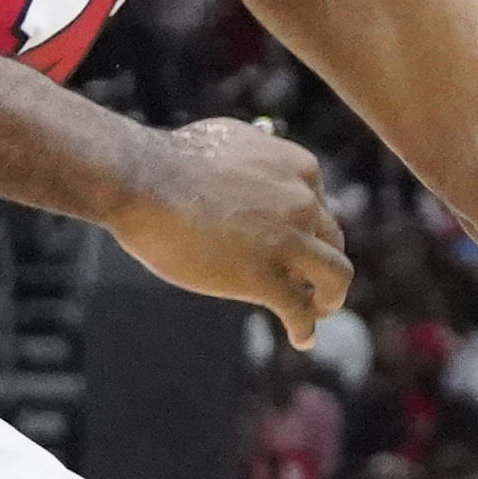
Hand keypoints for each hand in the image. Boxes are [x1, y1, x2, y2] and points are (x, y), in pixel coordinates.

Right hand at [112, 119, 352, 335]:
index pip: (319, 207)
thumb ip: (258, 157)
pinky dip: (305, 327)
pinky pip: (299, 309)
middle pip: (331, 242)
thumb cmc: (172, 158)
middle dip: (322, 263)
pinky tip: (301, 338)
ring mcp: (287, 242)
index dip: (309, 231)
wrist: (142, 179)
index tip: (297, 246)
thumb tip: (261, 163)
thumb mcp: (234, 140)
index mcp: (300, 169)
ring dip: (331, 297)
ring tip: (320, 310)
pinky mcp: (264, 277)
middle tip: (312, 283)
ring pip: (335, 277)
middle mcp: (303, 204)